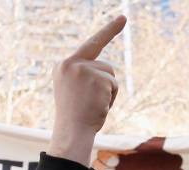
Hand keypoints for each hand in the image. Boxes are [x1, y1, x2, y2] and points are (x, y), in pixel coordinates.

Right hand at [49, 15, 126, 165]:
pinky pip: (113, 86)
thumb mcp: (76, 93)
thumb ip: (86, 78)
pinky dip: (110, 99)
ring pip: (110, 76)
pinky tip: (97, 107)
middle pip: (104, 66)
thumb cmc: (75, 118)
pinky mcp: (96, 77)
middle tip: (96, 102)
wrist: (71, 132)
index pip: (90, 45)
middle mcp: (71, 63)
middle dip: (108, 83)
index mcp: (64, 66)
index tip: (124, 18)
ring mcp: (83, 69)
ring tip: (93, 106)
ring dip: (108, 93)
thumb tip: (107, 78)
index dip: (109, 31)